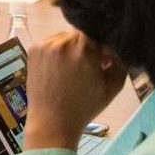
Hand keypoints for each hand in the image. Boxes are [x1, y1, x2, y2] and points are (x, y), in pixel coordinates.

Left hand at [24, 30, 126, 150]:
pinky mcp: (34, 50)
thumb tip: (117, 44)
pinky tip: (59, 70)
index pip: (99, 31)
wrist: (52, 123)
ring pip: (66, 37)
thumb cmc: (85, 107)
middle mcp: (63, 41)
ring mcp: (45, 44)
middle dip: (88, 46)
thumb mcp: (113, 86)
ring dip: (72, 48)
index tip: (105, 58)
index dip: (104, 43)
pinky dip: (58, 52)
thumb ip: (121, 60)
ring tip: (72, 70)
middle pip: (82, 34)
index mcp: (84, 49)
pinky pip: (52, 43)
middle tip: (90, 66)